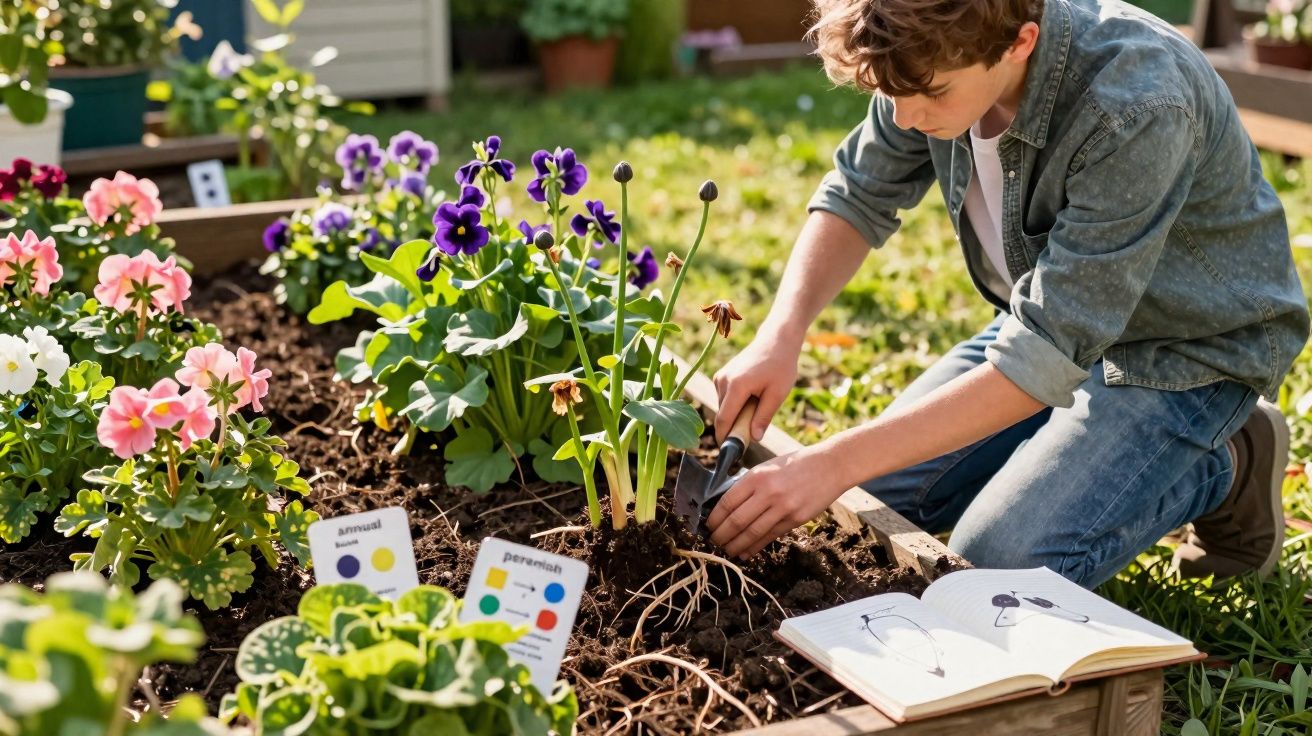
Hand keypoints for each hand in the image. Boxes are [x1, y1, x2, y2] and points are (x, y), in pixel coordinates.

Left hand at [706, 447, 844, 558]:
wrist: (830, 466)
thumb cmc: (795, 465)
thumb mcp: (767, 467)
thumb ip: (749, 484)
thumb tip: (727, 506)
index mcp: (756, 476)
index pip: (728, 502)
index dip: (715, 518)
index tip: (708, 526)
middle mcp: (768, 492)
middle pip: (737, 521)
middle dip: (721, 535)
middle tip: (713, 542)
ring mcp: (783, 507)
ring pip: (752, 533)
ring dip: (736, 545)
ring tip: (727, 551)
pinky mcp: (795, 519)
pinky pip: (770, 536)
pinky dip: (755, 547)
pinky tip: (746, 552)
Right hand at [712, 329, 800, 443]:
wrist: (776, 341)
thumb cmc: (781, 366)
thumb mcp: (777, 394)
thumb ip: (763, 417)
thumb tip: (753, 438)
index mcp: (736, 386)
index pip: (724, 420)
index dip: (726, 439)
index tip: (733, 453)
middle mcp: (723, 381)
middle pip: (723, 416)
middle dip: (735, 427)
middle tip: (755, 429)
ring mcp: (720, 377)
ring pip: (724, 409)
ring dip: (737, 415)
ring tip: (758, 403)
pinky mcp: (721, 376)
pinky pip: (725, 399)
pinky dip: (736, 405)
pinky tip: (752, 396)